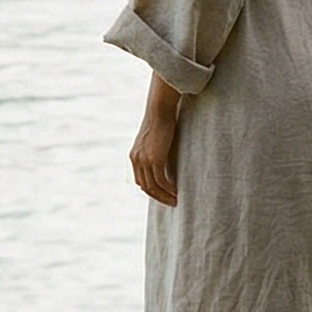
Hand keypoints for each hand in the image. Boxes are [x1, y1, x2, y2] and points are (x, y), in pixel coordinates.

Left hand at [129, 75, 183, 205]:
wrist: (159, 110)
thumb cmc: (161, 121)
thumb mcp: (156, 139)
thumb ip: (156, 151)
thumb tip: (165, 157)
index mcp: (134, 156)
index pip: (140, 180)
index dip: (151, 190)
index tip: (164, 194)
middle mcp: (136, 160)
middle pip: (145, 187)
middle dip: (158, 197)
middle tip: (172, 202)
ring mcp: (144, 160)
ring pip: (152, 187)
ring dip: (164, 196)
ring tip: (176, 200)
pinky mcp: (154, 159)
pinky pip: (161, 181)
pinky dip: (168, 188)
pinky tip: (177, 191)